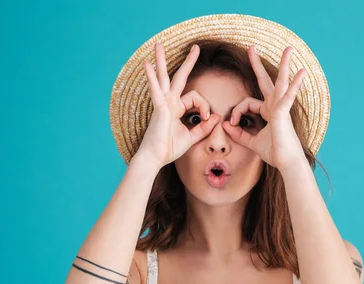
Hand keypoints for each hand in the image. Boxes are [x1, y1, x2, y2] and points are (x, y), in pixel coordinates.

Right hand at [135, 42, 220, 167]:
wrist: (155, 158)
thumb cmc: (169, 148)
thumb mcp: (192, 137)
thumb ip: (203, 127)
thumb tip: (216, 117)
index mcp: (176, 108)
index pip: (196, 97)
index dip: (205, 106)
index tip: (207, 119)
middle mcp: (169, 102)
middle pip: (178, 77)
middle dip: (188, 62)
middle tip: (195, 47)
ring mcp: (162, 103)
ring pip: (164, 77)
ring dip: (161, 61)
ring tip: (158, 45)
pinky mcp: (159, 108)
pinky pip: (156, 90)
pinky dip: (151, 78)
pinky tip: (147, 65)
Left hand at [222, 45, 306, 171]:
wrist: (285, 162)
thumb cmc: (273, 152)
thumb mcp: (251, 142)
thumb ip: (239, 134)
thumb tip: (225, 126)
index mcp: (268, 111)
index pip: (247, 103)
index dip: (237, 111)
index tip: (232, 124)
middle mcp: (275, 106)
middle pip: (266, 80)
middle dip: (257, 64)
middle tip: (251, 47)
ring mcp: (281, 107)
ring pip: (281, 81)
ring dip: (284, 65)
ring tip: (289, 49)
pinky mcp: (283, 112)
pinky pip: (287, 96)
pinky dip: (294, 85)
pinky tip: (301, 73)